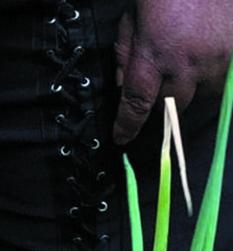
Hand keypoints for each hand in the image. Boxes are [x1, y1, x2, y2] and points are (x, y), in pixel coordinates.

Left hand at [113, 0, 232, 144]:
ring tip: (182, 67)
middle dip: (160, 107)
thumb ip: (125, 54)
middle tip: (155, 95)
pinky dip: (212, 75)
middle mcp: (188, 63)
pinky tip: (203, 58)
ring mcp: (219, 59)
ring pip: (202, 96)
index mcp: (155, 55)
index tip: (121, 139)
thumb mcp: (133, 18)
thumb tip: (122, 85)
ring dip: (189, 90)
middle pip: (171, 107)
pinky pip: (225, 79)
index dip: (127, 126)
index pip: (137, 104)